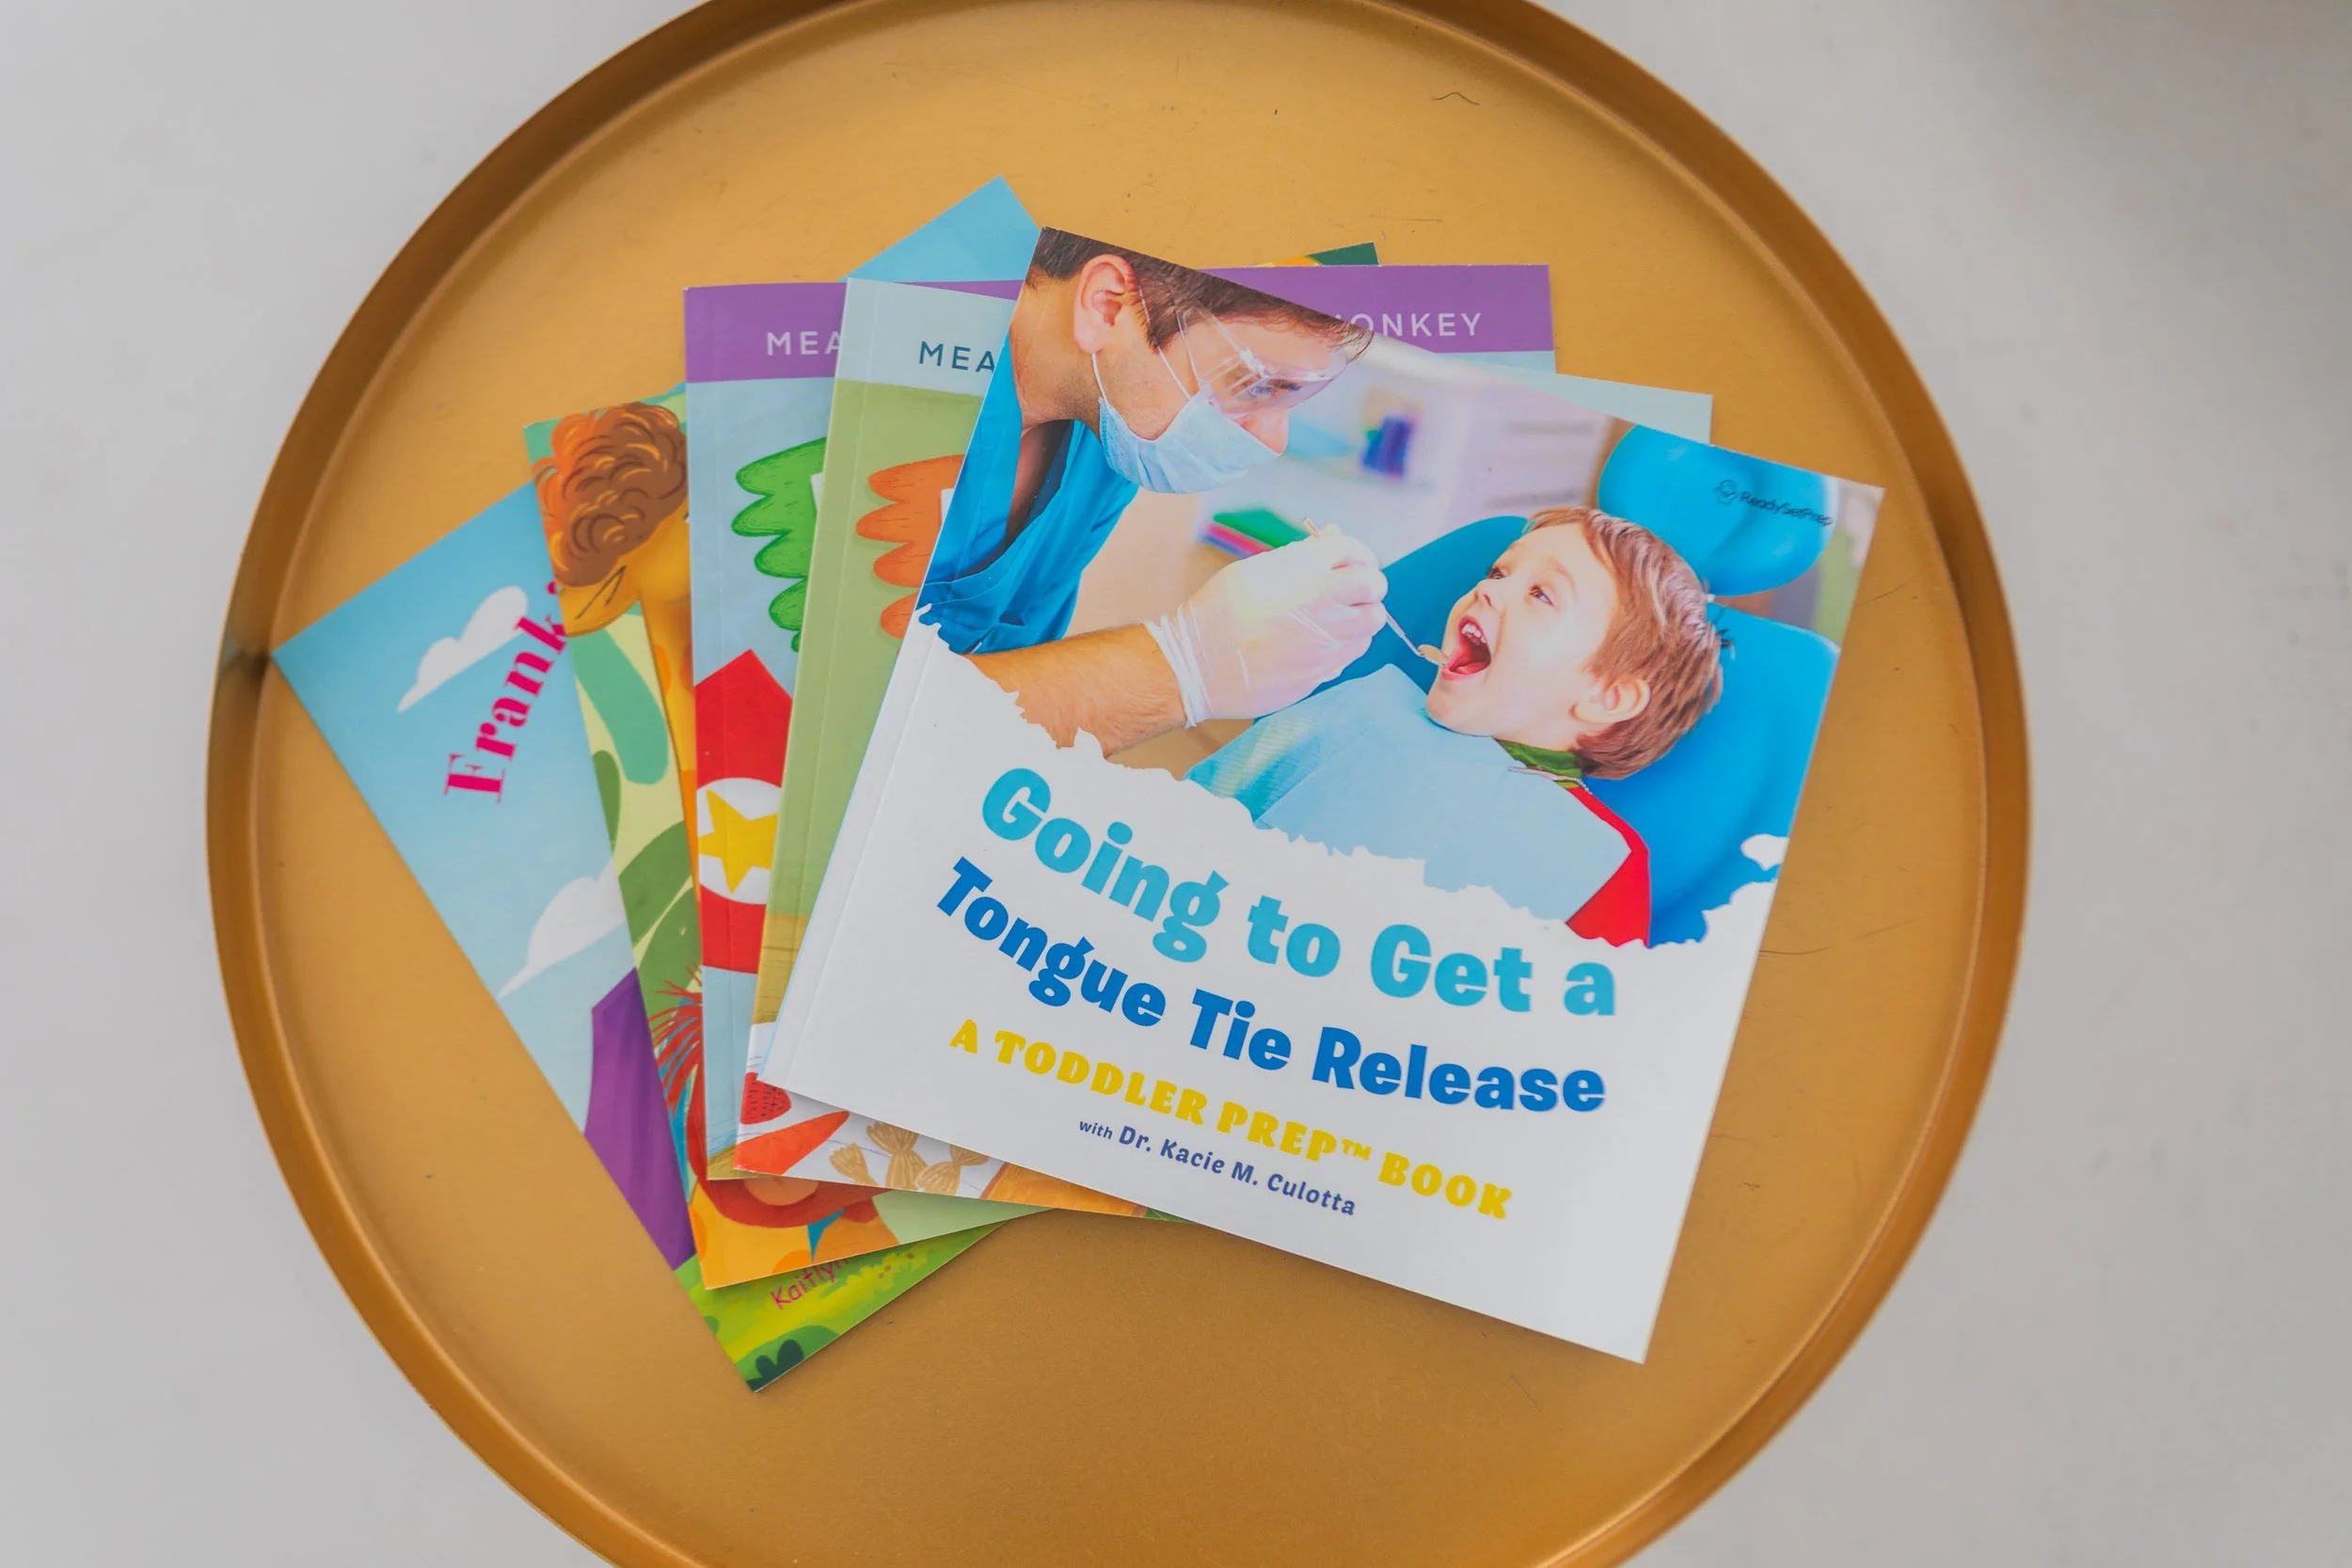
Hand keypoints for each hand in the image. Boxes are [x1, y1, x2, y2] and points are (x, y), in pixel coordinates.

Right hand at [1146, 529, 1386, 724]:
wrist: (1196, 665)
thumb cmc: (1219, 613)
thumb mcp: (1256, 570)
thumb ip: (1302, 556)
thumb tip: (1333, 539)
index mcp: (1304, 570)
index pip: (1358, 553)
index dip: (1359, 557)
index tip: (1352, 565)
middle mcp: (1322, 604)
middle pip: (1375, 589)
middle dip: (1367, 587)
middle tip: (1349, 593)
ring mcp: (1325, 642)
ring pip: (1370, 626)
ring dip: (1359, 619)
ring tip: (1332, 620)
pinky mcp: (1321, 673)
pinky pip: (1350, 655)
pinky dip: (1343, 646)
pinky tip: (1318, 644)